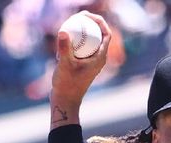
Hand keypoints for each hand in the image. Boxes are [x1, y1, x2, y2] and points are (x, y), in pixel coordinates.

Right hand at [50, 12, 112, 127]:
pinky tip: (64, 36)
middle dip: (90, 23)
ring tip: (70, 22)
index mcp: (100, 57)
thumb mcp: (64, 64)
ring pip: (89, 41)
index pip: (106, 34)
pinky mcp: (83, 64)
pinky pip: (81, 47)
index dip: (100, 21)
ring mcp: (91, 61)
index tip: (87, 15)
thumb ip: (64, 47)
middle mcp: (98, 58)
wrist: (65, 100)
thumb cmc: (67, 84)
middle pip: (98, 35)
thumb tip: (63, 31)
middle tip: (77, 15)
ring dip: (82, 31)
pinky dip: (75, 40)